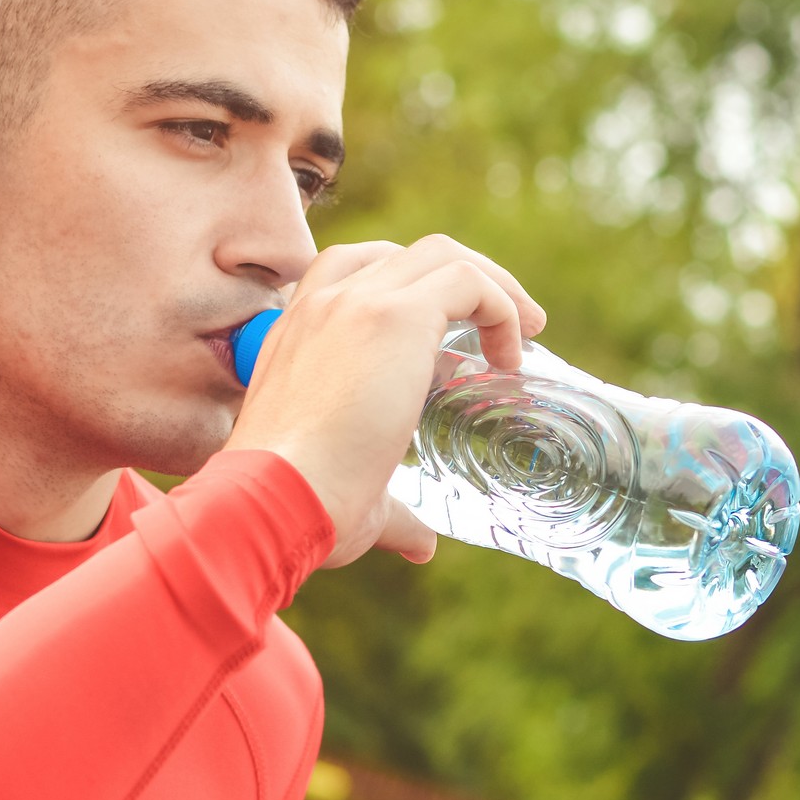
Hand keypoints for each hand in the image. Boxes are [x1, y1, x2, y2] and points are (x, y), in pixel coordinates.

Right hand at [224, 235, 544, 567]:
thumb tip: (420, 544)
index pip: (355, 273)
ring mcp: (355, 302)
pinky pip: (466, 281)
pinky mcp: (392, 315)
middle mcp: (321, 305)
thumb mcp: (351, 493)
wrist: (272, 499)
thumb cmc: (300, 506)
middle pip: (406, 255)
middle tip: (503, 329)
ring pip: (442, 255)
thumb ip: (392, 512)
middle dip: (464, 280)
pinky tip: (512, 356)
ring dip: (494, 285)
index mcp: (298, 334)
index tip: (449, 335)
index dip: (411, 293)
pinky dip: (502, 306)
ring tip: (527, 331)